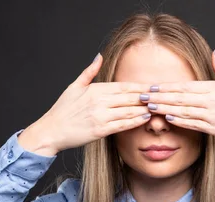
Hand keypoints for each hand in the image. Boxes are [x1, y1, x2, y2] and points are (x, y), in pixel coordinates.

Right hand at [24, 54, 152, 152]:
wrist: (51, 130)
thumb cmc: (62, 109)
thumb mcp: (74, 86)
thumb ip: (89, 72)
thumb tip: (99, 56)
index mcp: (95, 89)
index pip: (124, 86)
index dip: (141, 86)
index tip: (154, 86)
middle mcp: (99, 101)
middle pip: (130, 97)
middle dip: (148, 96)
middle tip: (163, 96)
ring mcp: (100, 116)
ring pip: (129, 110)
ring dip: (145, 109)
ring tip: (158, 107)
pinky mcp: (100, 130)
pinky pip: (122, 125)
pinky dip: (135, 121)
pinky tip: (145, 118)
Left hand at [139, 49, 214, 142]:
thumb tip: (214, 52)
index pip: (186, 86)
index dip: (167, 86)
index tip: (152, 85)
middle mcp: (212, 102)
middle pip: (180, 98)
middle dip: (159, 97)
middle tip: (142, 96)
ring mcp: (212, 116)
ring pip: (183, 111)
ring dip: (165, 109)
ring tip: (149, 107)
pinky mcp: (214, 129)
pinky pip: (193, 125)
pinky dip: (180, 121)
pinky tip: (167, 118)